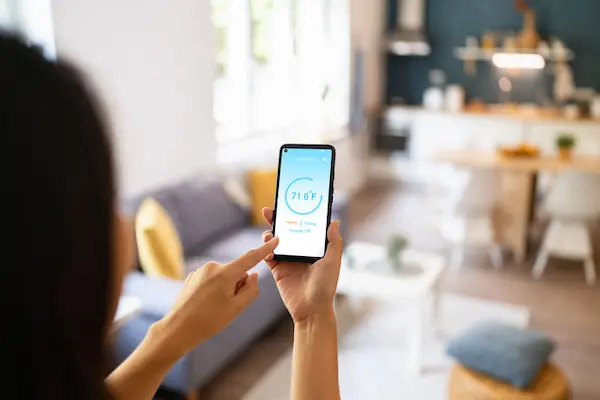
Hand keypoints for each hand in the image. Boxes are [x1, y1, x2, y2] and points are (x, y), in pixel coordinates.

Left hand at [154, 236, 279, 358]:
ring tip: (214, 307)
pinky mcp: (193, 276)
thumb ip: (251, 289)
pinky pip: (212, 279)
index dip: (265, 249)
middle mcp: (213, 266)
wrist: (178, 329)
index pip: (250, 258)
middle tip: (228, 306)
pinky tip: (205, 305)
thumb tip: (253, 275)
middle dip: (238, 285)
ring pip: (224, 276)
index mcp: (225, 273)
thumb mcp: (237, 308)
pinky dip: (214, 289)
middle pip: (237, 271)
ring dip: (225, 288)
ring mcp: (201, 270)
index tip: (276, 240)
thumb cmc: (209, 321)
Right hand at [261, 207, 342, 322]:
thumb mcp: (333, 261)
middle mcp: (300, 252)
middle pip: (286, 231)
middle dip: (277, 219)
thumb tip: (334, 222)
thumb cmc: (325, 286)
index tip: (290, 204)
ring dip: (270, 233)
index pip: (304, 227)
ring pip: (275, 241)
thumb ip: (334, 242)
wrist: (311, 309)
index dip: (297, 215)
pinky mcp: (277, 270)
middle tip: (269, 210)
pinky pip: (267, 256)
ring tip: (270, 230)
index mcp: (313, 248)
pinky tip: (267, 245)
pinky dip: (265, 249)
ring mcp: (287, 260)